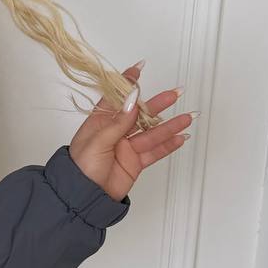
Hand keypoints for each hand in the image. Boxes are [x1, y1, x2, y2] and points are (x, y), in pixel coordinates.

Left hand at [67, 63, 193, 201]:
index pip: (116, 98)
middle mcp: (114, 133)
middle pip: (140, 114)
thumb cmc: (80, 169)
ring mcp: (126, 148)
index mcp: (100, 123)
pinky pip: (154, 152)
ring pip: (152, 133)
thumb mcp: (97, 142)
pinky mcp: (134, 163)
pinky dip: (168, 145)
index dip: (128, 84)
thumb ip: (117, 122)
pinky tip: (180, 137)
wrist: (83, 198)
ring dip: (170, 126)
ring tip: (187, 117)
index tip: (139, 69)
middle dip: (158, 104)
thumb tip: (132, 100)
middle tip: (175, 93)